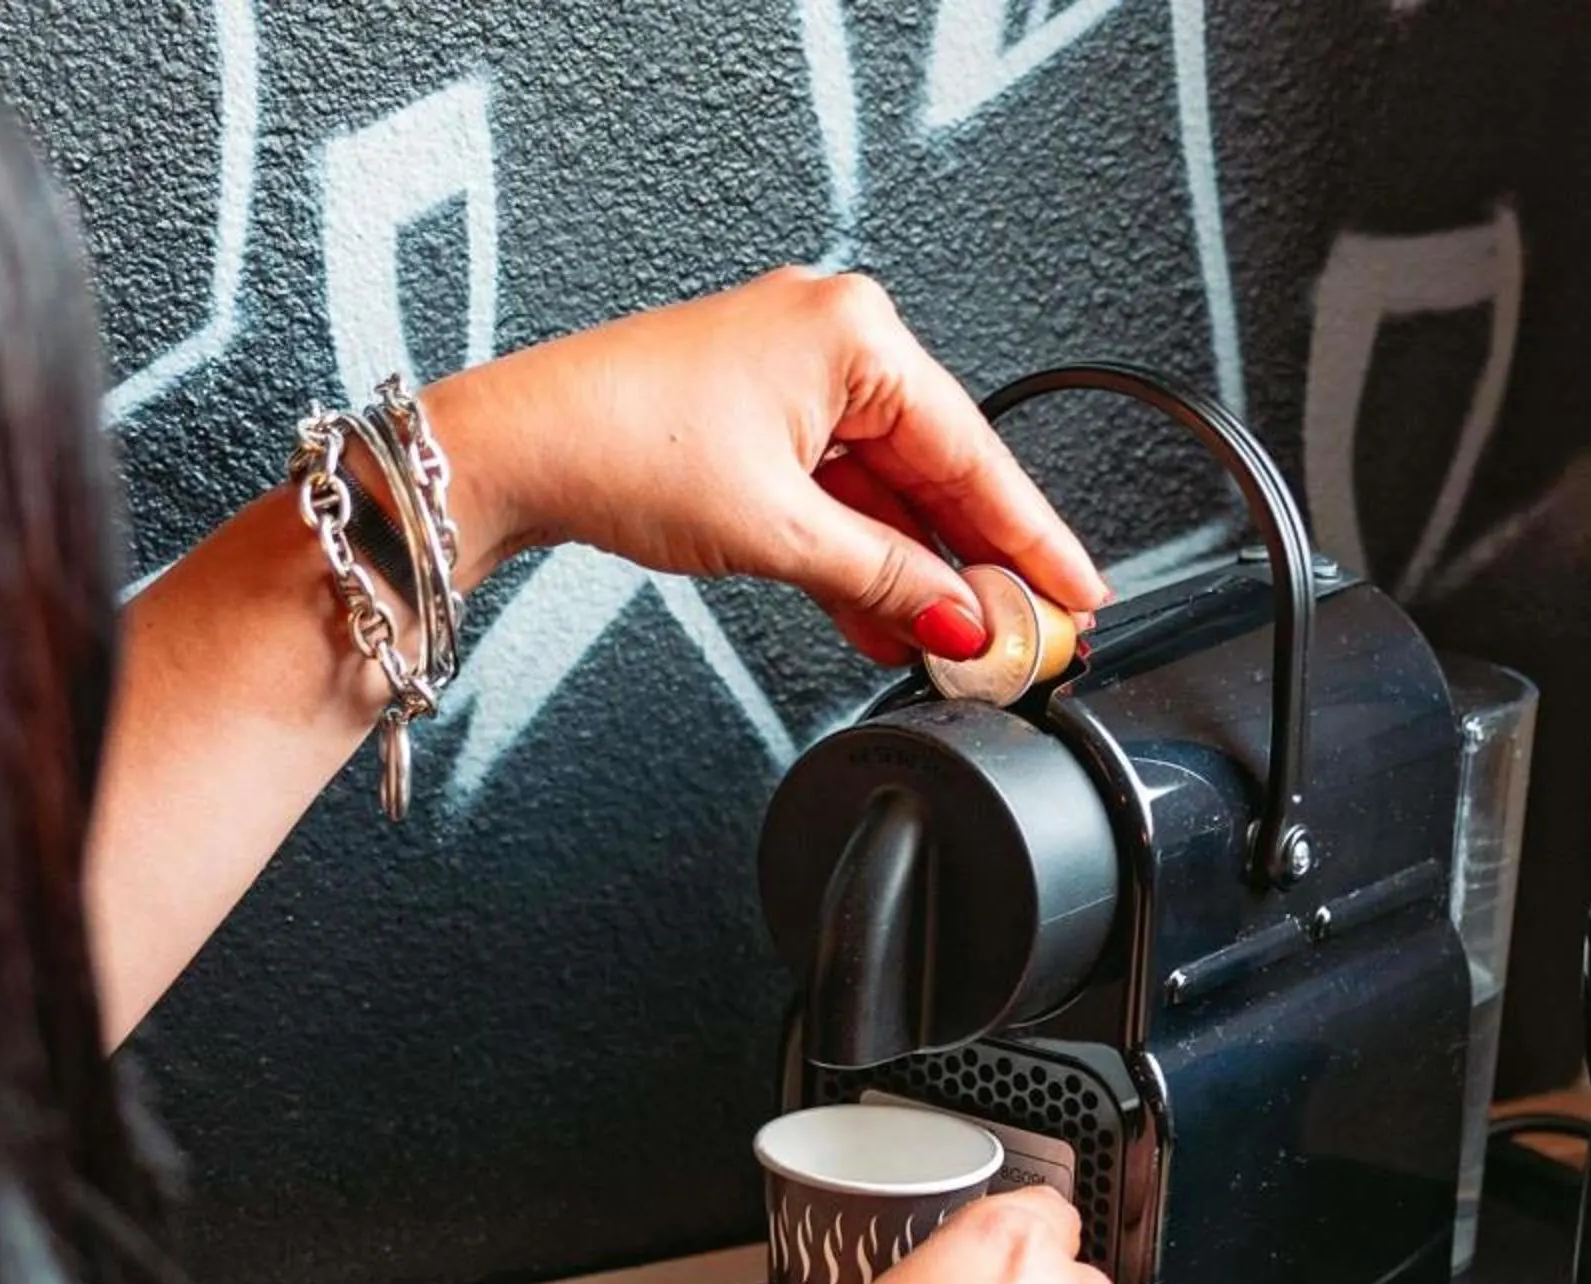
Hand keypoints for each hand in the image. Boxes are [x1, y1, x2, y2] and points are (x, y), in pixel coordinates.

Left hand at [428, 269, 1112, 665]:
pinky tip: (893, 619)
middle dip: (976, 564)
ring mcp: (791, 378)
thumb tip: (959, 620)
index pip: (973, 452)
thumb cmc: (619, 447)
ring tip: (960, 645)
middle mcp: (830, 339)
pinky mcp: (757, 419)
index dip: (1032, 537)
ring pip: (885, 493)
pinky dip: (861, 559)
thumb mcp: (779, 532)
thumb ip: (886, 580)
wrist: (512, 451)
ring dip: (917, 573)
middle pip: (936, 471)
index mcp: (854, 332)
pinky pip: (836, 495)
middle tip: (1028, 634)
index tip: (1078, 593)